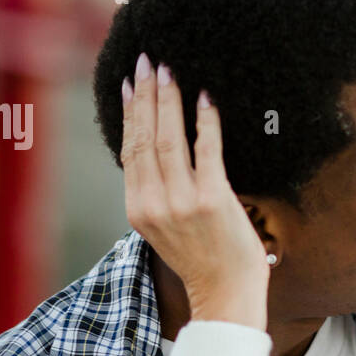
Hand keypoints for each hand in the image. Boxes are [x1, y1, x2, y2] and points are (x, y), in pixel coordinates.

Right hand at [121, 53, 269, 329]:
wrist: (228, 294)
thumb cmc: (204, 259)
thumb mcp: (165, 228)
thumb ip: (157, 193)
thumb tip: (155, 150)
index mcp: (138, 209)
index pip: (129, 150)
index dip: (129, 113)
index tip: (128, 83)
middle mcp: (154, 204)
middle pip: (145, 137)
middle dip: (145, 95)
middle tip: (147, 60)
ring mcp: (182, 202)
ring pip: (169, 139)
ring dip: (169, 100)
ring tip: (169, 70)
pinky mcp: (212, 200)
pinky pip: (207, 149)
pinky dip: (204, 120)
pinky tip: (205, 97)